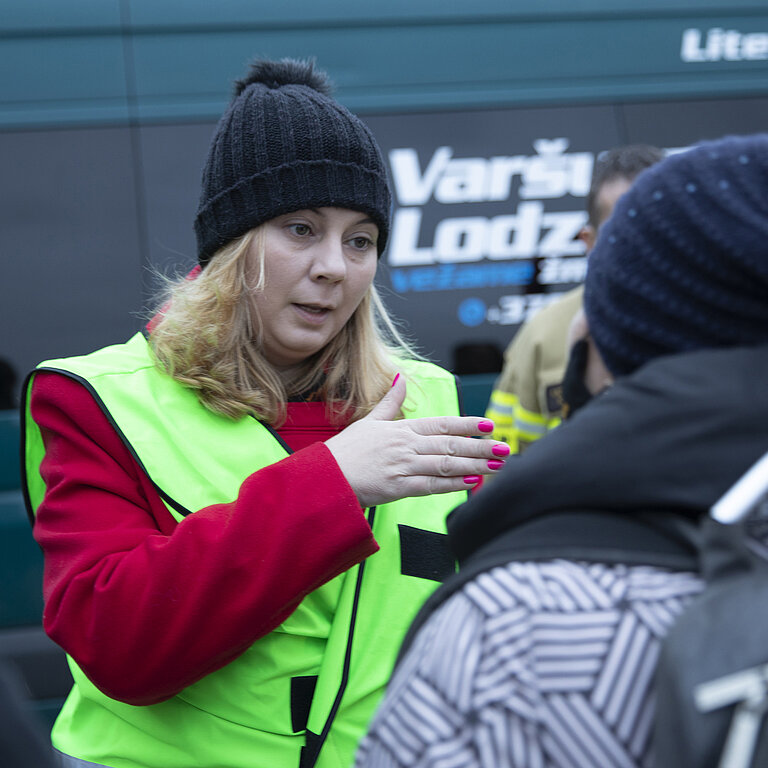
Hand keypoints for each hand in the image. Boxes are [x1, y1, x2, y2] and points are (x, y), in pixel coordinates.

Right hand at [325, 374, 510, 507]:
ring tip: (496, 465)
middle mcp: (405, 445)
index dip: (466, 423)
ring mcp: (402, 466)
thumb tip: (401, 377)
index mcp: (401, 429)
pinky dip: (452, 484)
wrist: (325, 476)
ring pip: (445, 464)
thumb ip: (390, 401)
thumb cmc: (347, 450)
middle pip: (449, 444)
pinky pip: (431, 485)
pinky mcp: (397, 488)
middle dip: (480, 446)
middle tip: (504, 447)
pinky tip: (472, 483)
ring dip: (474, 465)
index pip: (440, 423)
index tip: (488, 424)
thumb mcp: (369, 420)